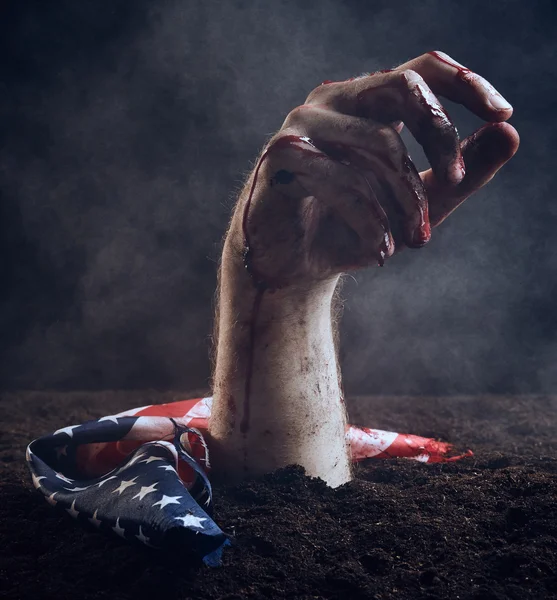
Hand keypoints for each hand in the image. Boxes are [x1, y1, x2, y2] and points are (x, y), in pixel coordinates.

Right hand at [226, 51, 518, 289]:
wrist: (291, 266)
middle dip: (440, 138)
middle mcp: (334, 103)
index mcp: (365, 106)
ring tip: (415, 241)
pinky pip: (343, 179)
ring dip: (406, 200)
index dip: (465, 84)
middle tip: (458, 183)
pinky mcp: (282, 155)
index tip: (502, 113)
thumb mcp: (417, 204)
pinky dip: (370, 221)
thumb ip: (461, 173)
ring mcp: (304, 124)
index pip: (421, 70)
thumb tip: (510, 133)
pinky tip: (380, 252)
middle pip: (404, 87)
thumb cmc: (349, 228)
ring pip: (380, 144)